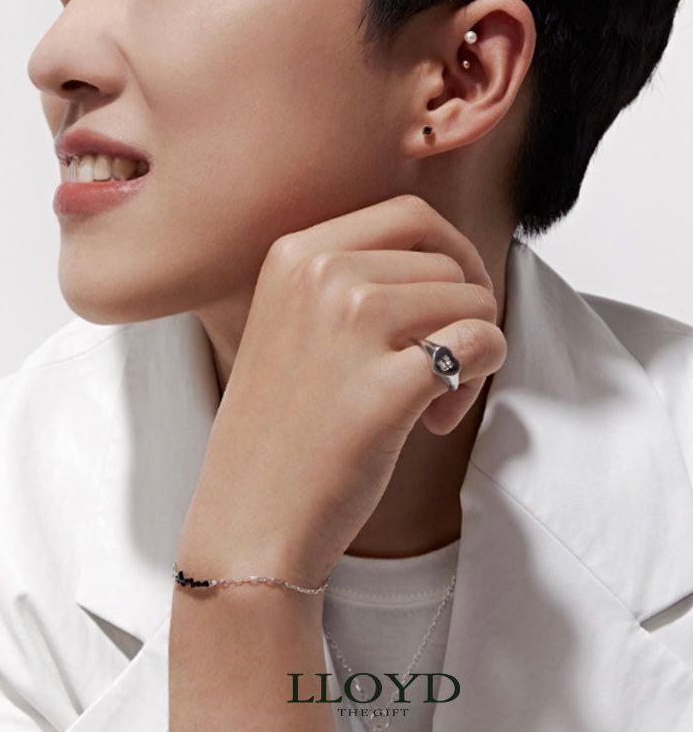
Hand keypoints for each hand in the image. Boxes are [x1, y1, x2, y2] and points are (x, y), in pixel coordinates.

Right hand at [177, 194, 506, 586]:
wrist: (249, 515)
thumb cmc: (279, 428)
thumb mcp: (291, 321)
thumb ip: (353, 279)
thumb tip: (447, 262)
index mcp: (296, 254)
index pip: (410, 216)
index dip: (451, 253)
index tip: (453, 297)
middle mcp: (320, 275)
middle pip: (447, 261)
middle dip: (463, 310)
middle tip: (442, 363)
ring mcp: (350, 325)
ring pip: (472, 300)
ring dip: (470, 352)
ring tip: (431, 402)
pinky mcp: (385, 384)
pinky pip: (480, 343)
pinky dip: (482, 374)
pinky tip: (440, 415)